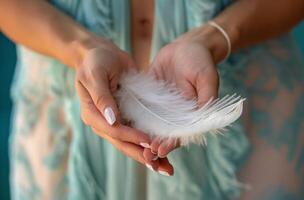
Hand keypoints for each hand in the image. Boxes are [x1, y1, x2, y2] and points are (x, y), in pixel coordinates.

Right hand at [74, 38, 173, 174]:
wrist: (100, 53)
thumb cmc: (96, 61)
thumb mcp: (95, 74)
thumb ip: (102, 96)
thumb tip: (112, 120)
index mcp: (93, 113)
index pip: (113, 130)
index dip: (131, 137)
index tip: (149, 142)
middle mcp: (103, 122)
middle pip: (123, 144)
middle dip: (142, 156)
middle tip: (162, 168)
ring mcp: (115, 121)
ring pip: (131, 143)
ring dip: (148, 156)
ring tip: (167, 168)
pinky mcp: (126, 116)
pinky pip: (137, 132)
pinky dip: (149, 143)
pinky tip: (163, 153)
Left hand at [144, 26, 220, 161]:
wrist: (187, 45)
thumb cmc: (201, 61)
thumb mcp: (207, 77)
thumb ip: (206, 98)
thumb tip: (204, 120)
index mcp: (190, 113)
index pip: (180, 133)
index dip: (171, 143)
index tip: (160, 150)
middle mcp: (174, 113)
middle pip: (163, 134)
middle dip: (154, 146)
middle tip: (144, 156)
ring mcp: (160, 105)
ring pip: (150, 125)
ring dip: (143, 136)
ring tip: (132, 144)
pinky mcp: (149, 95)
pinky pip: (140, 108)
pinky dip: (133, 117)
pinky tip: (122, 124)